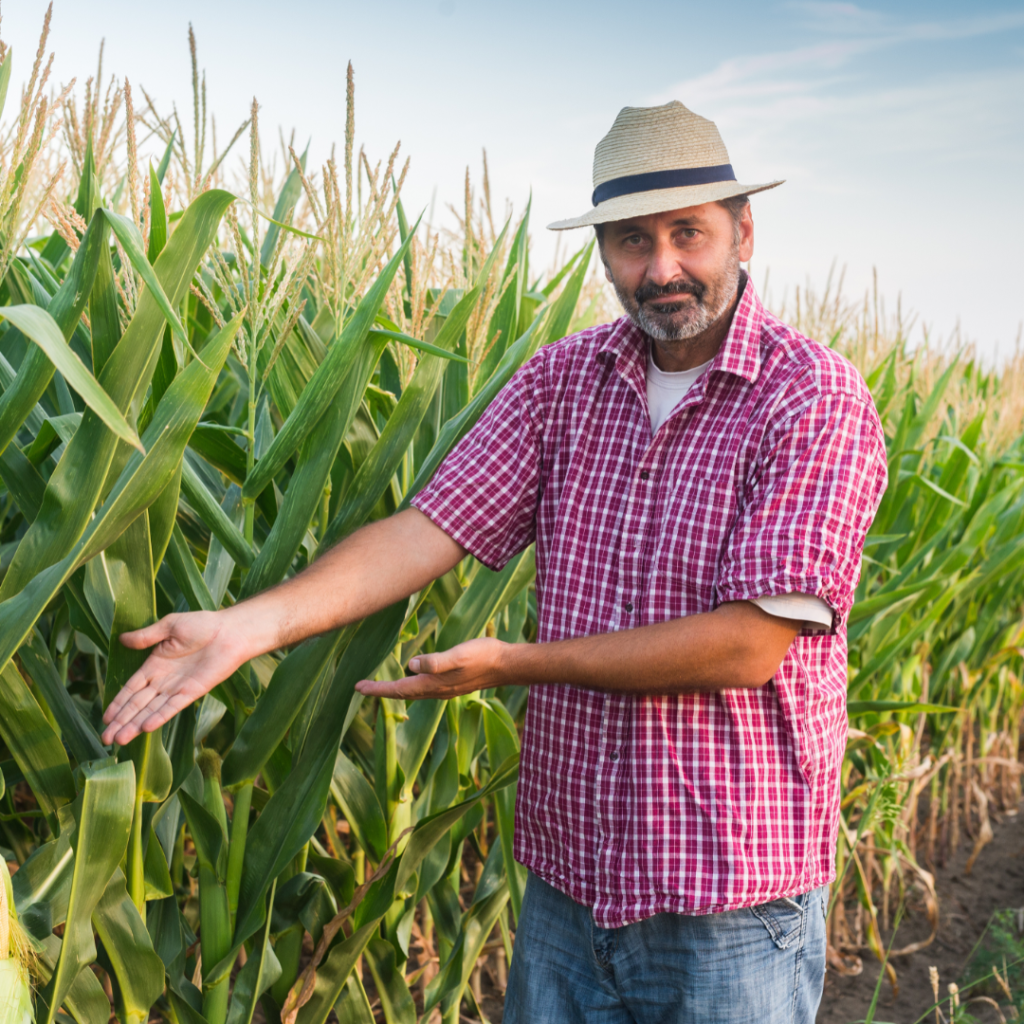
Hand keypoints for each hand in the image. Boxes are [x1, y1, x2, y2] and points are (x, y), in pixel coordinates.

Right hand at [101, 610, 246, 745]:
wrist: (230, 631)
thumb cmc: (202, 625)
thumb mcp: (170, 626)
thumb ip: (147, 636)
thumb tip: (122, 639)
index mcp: (154, 665)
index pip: (131, 689)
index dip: (118, 703)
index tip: (105, 719)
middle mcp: (163, 681)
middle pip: (137, 705)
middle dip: (121, 721)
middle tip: (105, 739)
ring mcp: (177, 688)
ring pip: (151, 710)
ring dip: (135, 725)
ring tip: (119, 740)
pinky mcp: (193, 692)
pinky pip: (173, 707)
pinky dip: (160, 717)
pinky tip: (146, 728)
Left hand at [355, 637, 512, 699]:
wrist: (507, 665)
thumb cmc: (484, 656)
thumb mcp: (459, 654)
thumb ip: (436, 661)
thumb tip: (411, 665)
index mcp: (434, 684)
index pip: (398, 689)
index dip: (377, 689)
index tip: (358, 688)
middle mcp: (437, 690)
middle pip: (402, 694)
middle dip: (382, 691)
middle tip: (362, 687)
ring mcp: (445, 689)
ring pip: (413, 692)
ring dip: (395, 690)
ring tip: (381, 686)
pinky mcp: (453, 683)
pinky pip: (424, 688)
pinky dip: (411, 686)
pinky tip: (413, 678)